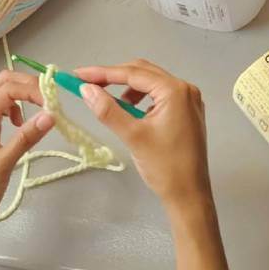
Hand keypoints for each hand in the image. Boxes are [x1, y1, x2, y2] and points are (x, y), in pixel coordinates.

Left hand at [0, 72, 53, 269]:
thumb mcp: (4, 165)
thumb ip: (27, 137)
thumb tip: (51, 114)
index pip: (7, 89)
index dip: (31, 90)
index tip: (52, 102)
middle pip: (2, 83)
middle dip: (26, 84)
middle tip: (48, 97)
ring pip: (2, 94)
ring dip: (22, 93)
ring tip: (41, 107)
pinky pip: (1, 109)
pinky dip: (17, 107)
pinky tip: (23, 124)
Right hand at [76, 60, 209, 205]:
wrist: (189, 197)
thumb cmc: (164, 167)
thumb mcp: (133, 136)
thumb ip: (108, 110)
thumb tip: (86, 90)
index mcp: (175, 90)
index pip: (133, 73)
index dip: (103, 73)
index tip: (78, 75)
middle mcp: (185, 88)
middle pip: (143, 72)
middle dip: (114, 77)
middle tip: (88, 85)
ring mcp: (188, 100)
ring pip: (151, 83)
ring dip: (128, 88)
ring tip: (111, 104)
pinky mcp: (186, 112)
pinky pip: (159, 95)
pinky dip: (141, 99)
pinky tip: (131, 112)